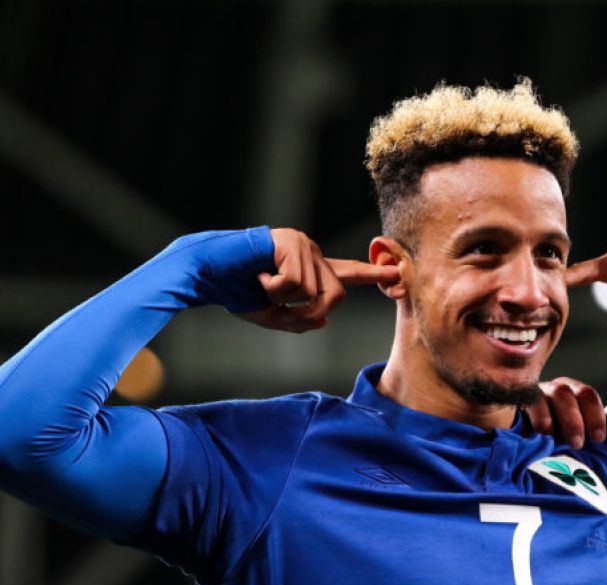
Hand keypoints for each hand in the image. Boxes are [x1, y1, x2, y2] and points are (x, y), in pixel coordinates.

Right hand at [241, 228, 400, 332]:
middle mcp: (311, 253)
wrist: (206, 274)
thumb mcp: (275, 316)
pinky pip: (295, 282)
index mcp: (310, 269)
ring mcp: (302, 245)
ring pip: (315, 292)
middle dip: (309, 313)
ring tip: (261, 284)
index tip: (400, 276)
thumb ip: (301, 320)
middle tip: (278, 307)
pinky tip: (257, 275)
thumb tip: (324, 320)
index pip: (349, 274)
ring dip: (285, 300)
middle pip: (336, 295)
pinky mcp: (289, 242)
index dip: (375, 276)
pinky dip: (273, 289)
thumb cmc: (237, 292)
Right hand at [524, 377, 606, 448]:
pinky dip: (524, 420)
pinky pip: (517, 408)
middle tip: (577, 443)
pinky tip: (529, 437)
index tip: (599, 439)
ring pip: (539, 399)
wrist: (535, 452)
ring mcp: (532, 399)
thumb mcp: (589, 433)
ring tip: (551, 440)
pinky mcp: (513, 410)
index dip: (595, 416)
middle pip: (563, 394)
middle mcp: (553, 392)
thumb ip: (605, 421)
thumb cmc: (568, 442)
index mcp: (575, 394)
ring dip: (546, 419)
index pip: (587, 396)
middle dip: (572, 419)